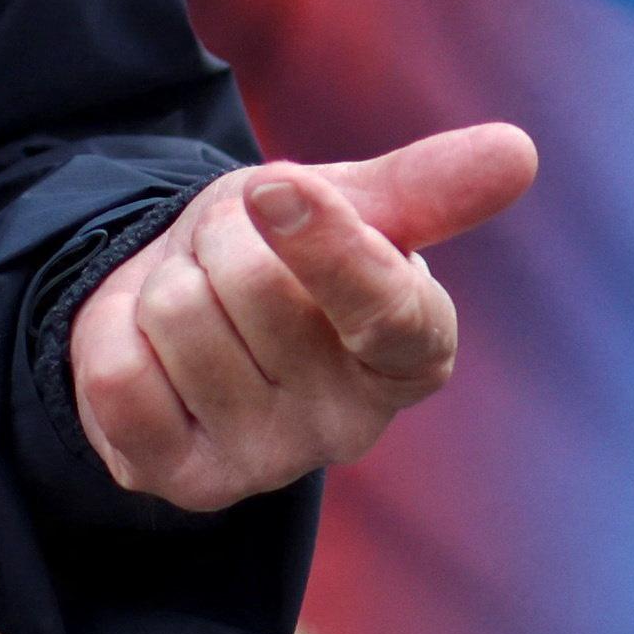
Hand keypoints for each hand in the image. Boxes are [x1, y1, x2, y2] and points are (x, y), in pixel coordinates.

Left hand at [72, 124, 541, 510]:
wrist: (184, 308)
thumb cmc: (286, 252)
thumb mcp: (352, 203)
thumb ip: (426, 187)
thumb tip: (518, 150)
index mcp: (415, 352)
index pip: (386, 310)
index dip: (326, 245)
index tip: (276, 184)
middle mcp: (352, 425)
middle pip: (253, 285)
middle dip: (222, 237)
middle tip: (233, 255)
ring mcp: (267, 463)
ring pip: (179, 318)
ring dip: (165, 281)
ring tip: (198, 303)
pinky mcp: (184, 483)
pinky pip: (120, 374)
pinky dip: (114, 331)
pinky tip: (152, 352)